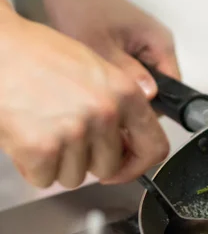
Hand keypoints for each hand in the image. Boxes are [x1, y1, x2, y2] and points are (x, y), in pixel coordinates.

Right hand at [0, 10, 169, 188]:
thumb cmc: (38, 54)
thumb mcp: (97, 70)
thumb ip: (120, 105)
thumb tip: (131, 140)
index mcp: (125, 93)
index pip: (155, 147)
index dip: (138, 163)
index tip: (125, 166)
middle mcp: (105, 114)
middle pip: (109, 168)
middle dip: (88, 160)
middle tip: (67, 136)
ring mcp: (74, 133)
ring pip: (75, 177)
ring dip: (59, 163)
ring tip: (44, 128)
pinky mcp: (41, 149)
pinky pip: (45, 179)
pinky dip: (33, 166)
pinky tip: (26, 136)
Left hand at [40, 0, 179, 98]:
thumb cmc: (81, 8)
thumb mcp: (102, 48)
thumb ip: (129, 74)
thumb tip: (149, 97)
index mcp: (160, 43)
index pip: (173, 88)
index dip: (156, 106)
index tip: (133, 114)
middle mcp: (160, 44)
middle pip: (162, 86)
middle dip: (141, 98)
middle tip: (114, 103)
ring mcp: (148, 44)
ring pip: (148, 80)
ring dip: (130, 88)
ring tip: (106, 88)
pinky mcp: (135, 45)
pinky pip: (138, 70)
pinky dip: (123, 78)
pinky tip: (105, 78)